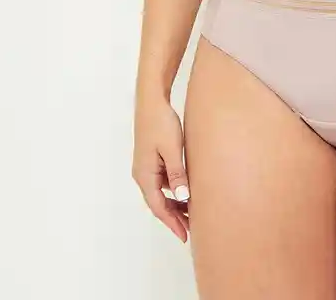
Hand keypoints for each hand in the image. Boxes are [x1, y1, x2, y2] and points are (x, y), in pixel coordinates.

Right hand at [132, 95, 189, 242]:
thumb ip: (177, 173)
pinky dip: (173, 190)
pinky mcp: (151, 158)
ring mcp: (146, 166)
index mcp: (145, 175)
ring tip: (193, 211)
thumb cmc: (161, 122)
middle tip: (191, 229)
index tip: (185, 235)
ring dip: (175, 203)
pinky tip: (186, 189)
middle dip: (174, 217)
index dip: (172, 223)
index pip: (158, 207)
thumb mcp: (172, 149)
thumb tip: (182, 197)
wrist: (151, 100)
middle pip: (158, 203)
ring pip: (161, 193)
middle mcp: (142, 174)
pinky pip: (162, 181)